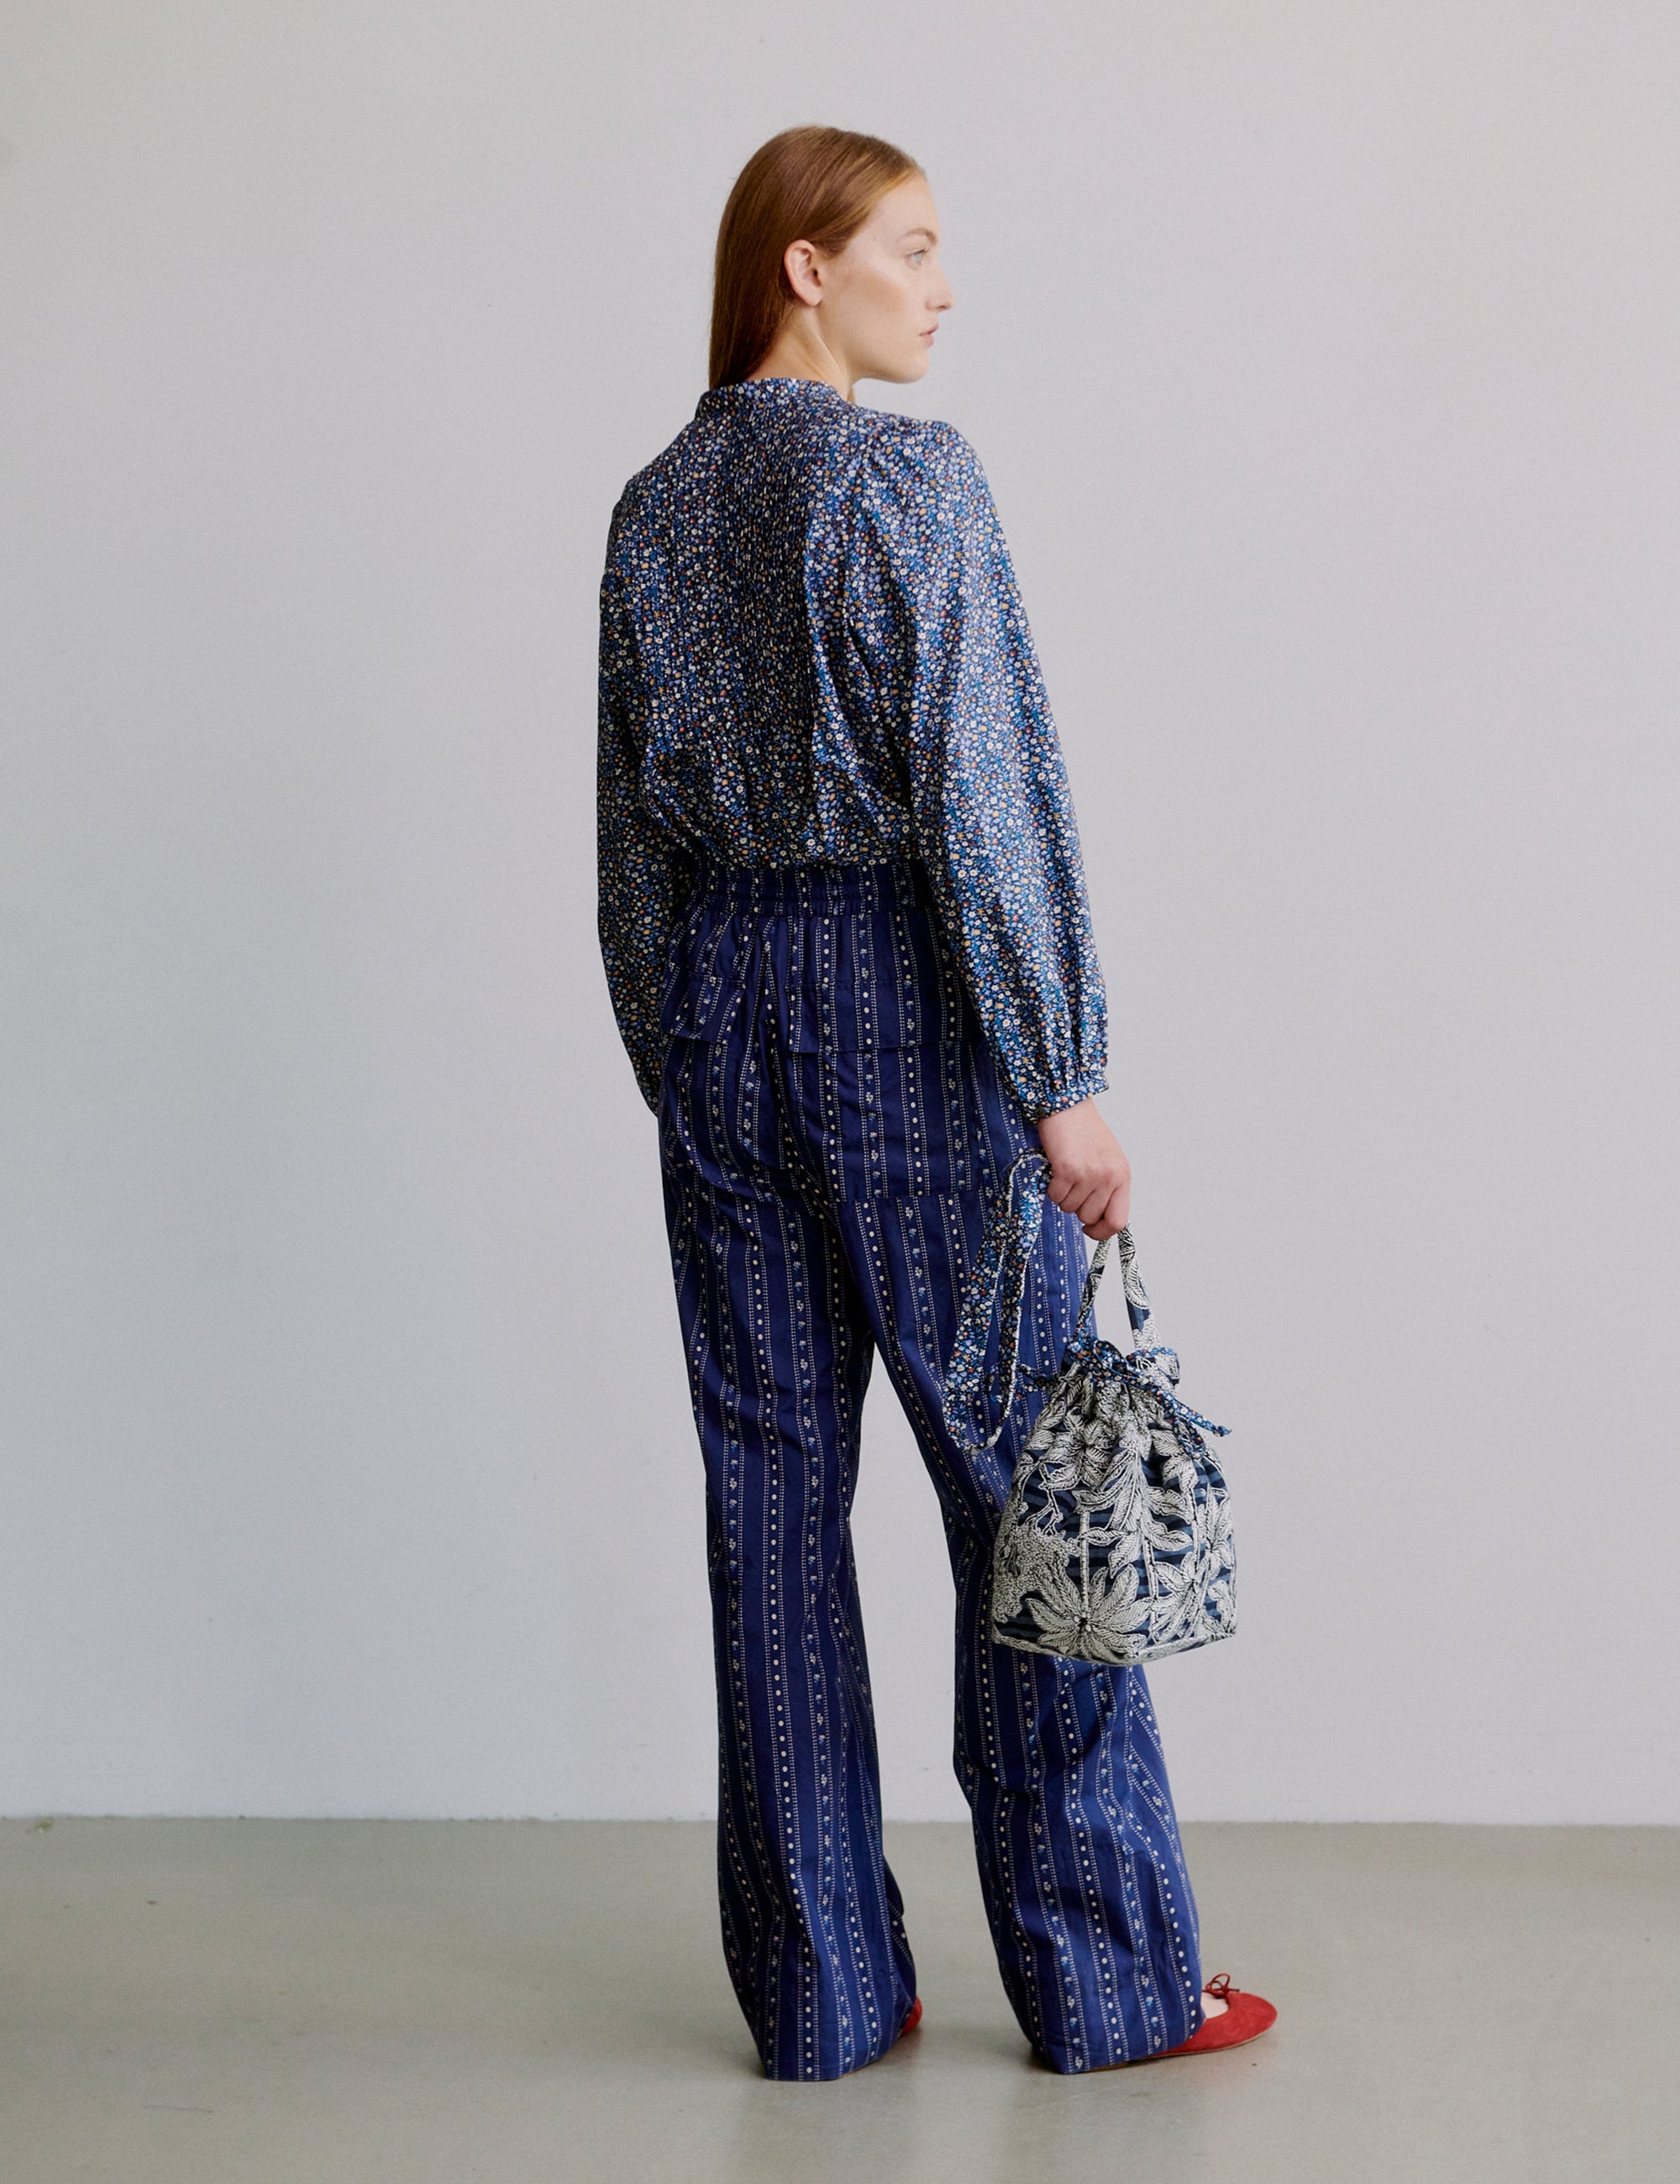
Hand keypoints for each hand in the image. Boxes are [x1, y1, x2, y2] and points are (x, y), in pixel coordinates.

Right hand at [1033, 1096, 1130, 1240]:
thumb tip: (1098, 1220)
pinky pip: (1055, 1196)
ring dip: (1062, 1195)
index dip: (1101, 1232)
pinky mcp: (1067, 1170)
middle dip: (1076, 1207)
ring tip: (1064, 1173)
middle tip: (1072, 1186)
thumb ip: (1108, 1189)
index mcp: (1122, 1176)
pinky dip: (1051, 1187)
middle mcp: (1109, 1177)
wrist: (1068, 1107)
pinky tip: (1055, 1168)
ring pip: (1069, 1208)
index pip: (1118, 1221)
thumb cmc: (1085, 1133)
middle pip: (1089, 1217)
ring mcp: (1088, 1174)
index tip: (1089, 1229)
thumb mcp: (1107, 1161)